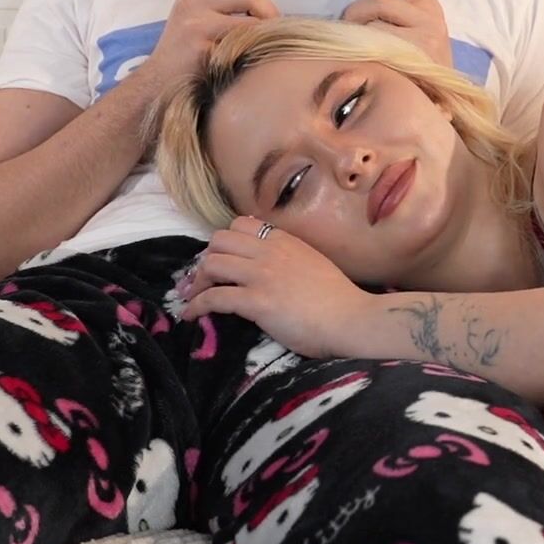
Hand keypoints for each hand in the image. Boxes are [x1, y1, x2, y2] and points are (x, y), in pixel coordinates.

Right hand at [141, 0, 284, 92]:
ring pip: (251, 21)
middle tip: (273, 27)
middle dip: (269, 11)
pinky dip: (255, 51)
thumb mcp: (198, 11)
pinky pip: (244, 45)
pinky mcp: (202, 48)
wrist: (161, 79)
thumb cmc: (187, 45)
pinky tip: (250, 58)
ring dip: (266, 33)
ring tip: (264, 44)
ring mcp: (196, 23)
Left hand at [178, 215, 367, 356]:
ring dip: (198, 282)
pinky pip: (214, 297)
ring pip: (212, 263)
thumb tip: (271, 267)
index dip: (225, 242)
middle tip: (206, 281)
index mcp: (286, 241)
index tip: (223, 261)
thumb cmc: (339, 299)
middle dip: (207, 260)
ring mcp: (263, 275)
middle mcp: (271, 251)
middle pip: (219, 240)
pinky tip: (191, 316)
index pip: (241, 225)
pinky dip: (197, 306)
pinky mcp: (257, 301)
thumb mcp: (313, 264)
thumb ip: (290, 259)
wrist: (352, 319)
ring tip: (196, 298)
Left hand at [342, 0, 452, 68]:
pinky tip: (357, 60)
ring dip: (356, 34)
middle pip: (379, 1)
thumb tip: (360, 1)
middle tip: (346, 29)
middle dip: (355, 12)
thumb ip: (399, 15)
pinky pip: (373, 47)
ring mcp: (422, 41)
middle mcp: (430, 20)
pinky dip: (359, 51)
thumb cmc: (423, 68)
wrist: (444, 103)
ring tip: (353, 49)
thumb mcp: (421, 34)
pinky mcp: (410, 60)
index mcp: (430, 8)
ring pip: (373, 25)